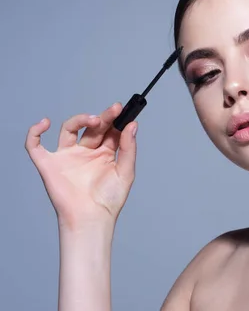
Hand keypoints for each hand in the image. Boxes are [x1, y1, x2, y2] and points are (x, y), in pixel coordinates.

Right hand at [25, 102, 137, 230]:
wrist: (91, 219)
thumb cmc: (109, 200)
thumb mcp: (125, 171)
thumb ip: (128, 148)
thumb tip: (133, 125)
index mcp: (104, 153)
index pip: (109, 130)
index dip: (116, 119)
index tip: (123, 110)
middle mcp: (85, 152)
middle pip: (92, 127)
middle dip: (103, 117)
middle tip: (113, 110)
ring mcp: (67, 157)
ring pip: (68, 129)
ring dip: (79, 119)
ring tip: (94, 119)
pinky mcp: (49, 165)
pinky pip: (35, 146)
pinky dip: (34, 133)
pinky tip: (44, 123)